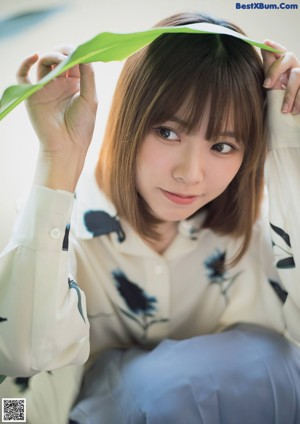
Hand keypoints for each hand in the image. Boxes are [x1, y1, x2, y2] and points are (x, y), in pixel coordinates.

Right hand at [17, 46, 97, 190]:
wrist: (67, 147)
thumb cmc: (81, 127)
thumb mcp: (90, 99)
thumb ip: (88, 76)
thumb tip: (85, 54)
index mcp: (75, 85)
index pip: (74, 61)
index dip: (77, 53)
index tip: (82, 51)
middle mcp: (59, 84)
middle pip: (58, 58)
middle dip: (64, 51)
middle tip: (71, 53)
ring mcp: (45, 88)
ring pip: (44, 62)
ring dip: (51, 56)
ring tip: (61, 60)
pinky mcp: (32, 94)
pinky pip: (23, 75)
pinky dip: (25, 63)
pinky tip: (34, 56)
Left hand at [261, 40, 299, 113]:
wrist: (289, 114)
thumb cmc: (279, 98)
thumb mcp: (272, 85)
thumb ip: (269, 68)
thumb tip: (263, 47)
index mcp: (285, 65)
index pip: (280, 51)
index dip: (274, 46)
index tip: (265, 43)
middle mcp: (295, 66)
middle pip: (288, 58)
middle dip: (275, 70)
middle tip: (266, 86)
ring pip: (297, 76)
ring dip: (289, 95)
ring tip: (284, 110)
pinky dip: (299, 102)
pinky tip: (294, 111)